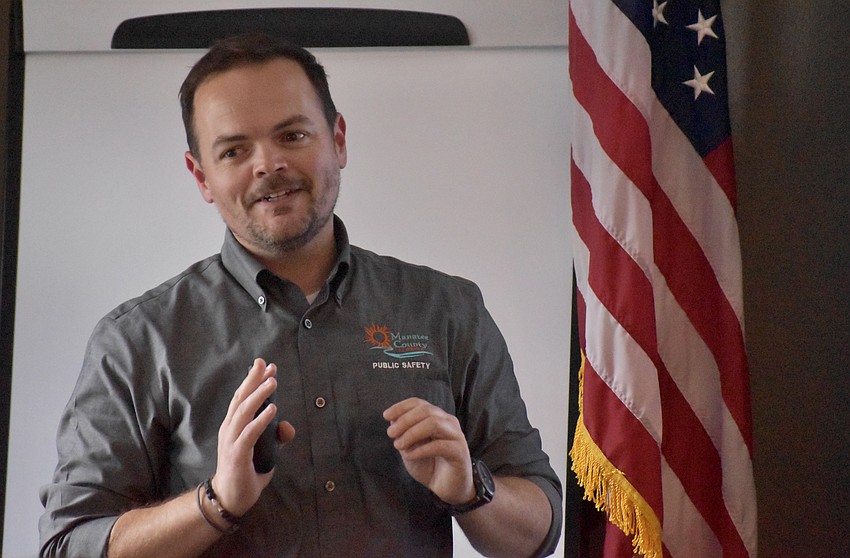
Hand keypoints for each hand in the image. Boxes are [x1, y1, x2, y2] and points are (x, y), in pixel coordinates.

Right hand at [212, 358, 295, 515]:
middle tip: (264, 363)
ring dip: (258, 395)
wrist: (230, 498)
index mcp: (234, 426)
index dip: (253, 381)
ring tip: (272, 382)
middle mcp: (229, 429)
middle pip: (240, 399)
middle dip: (253, 380)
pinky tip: (273, 409)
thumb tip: (288, 427)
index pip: (242, 398)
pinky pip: (249, 433)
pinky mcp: (237, 455)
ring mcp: (231, 441)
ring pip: (244, 412)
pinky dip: (261, 420)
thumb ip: (275, 437)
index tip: (266, 366)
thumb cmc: (246, 472)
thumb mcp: (266, 451)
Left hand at [383, 397, 474, 504]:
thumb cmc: (429, 466)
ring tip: (399, 445)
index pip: (419, 403)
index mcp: (437, 417)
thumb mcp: (411, 448)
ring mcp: (456, 436)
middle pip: (426, 410)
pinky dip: (421, 450)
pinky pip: (440, 446)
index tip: (386, 416)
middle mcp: (448, 422)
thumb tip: (393, 420)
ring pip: (434, 423)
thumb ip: (404, 434)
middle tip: (391, 434)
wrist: (447, 488)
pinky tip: (410, 456)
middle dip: (405, 420)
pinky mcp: (460, 452)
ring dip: (412, 433)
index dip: (401, 407)